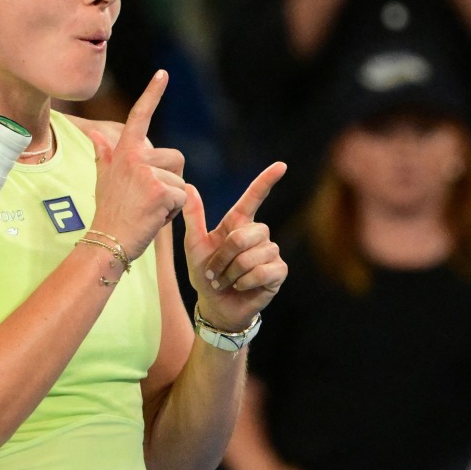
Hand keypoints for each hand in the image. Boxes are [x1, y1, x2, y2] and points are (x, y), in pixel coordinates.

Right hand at [89, 71, 186, 259]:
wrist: (107, 241)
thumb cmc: (109, 212)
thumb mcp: (103, 178)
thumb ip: (103, 153)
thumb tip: (93, 132)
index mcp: (124, 152)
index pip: (139, 117)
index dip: (152, 94)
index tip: (163, 73)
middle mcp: (136, 158)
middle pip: (176, 158)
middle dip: (172, 180)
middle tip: (148, 200)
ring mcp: (148, 174)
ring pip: (181, 181)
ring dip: (172, 199)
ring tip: (149, 210)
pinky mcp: (161, 192)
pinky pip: (182, 197)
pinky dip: (173, 212)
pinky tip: (154, 218)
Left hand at [183, 163, 286, 331]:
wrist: (215, 304)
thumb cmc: (205, 274)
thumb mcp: (193, 245)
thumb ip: (194, 217)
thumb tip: (189, 186)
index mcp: (238, 224)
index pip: (254, 198)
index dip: (266, 181)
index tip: (281, 165)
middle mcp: (258, 234)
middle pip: (245, 235)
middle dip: (225, 256)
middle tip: (215, 271)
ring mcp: (271, 252)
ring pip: (253, 255)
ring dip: (232, 272)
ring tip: (226, 280)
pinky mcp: (279, 271)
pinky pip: (262, 271)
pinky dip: (245, 281)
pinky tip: (241, 286)